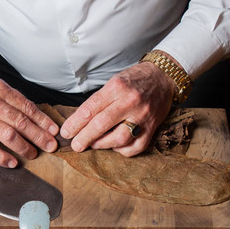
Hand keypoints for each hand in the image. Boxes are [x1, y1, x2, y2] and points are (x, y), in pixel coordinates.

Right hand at [0, 59, 58, 166]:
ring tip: (33, 154)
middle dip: (39, 136)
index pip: (26, 106)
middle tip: (50, 146)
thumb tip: (29, 111)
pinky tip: (12, 163)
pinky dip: (1, 156)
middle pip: (21, 121)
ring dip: (24, 147)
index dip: (42, 120)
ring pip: (8, 134)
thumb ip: (8, 97)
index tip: (53, 130)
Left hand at [60, 61, 175, 156]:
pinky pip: (136, 147)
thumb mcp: (114, 82)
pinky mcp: (152, 128)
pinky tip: (115, 146)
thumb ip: (99, 101)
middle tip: (76, 145)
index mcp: (117, 87)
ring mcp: (143, 116)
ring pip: (119, 139)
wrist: (163, 78)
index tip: (66, 132)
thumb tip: (79, 122)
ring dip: (102, 145)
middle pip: (102, 124)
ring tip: (94, 144)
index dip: (75, 123)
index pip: (91, 108)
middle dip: (85, 137)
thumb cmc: (134, 80)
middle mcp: (130, 102)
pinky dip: (122, 150)